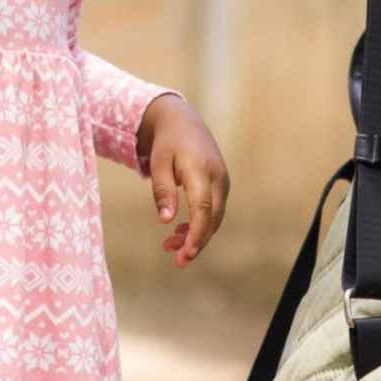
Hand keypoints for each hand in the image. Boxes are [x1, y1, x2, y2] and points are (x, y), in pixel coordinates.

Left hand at [137, 94, 229, 268]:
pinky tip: (181, 232)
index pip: (203, 209)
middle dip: (196, 242)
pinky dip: (199, 224)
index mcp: (201, 171)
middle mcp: (217, 178)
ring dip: (196, 235)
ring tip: (170, 247)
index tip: (187, 254)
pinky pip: (213, 210)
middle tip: (176, 260)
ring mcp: (222, 182)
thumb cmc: (167, 142)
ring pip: (214, 217)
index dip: (197, 234)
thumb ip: (163, 190)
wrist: (182, 121)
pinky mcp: (220, 185)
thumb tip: (166, 221)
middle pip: (212, 218)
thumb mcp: (158, 163)